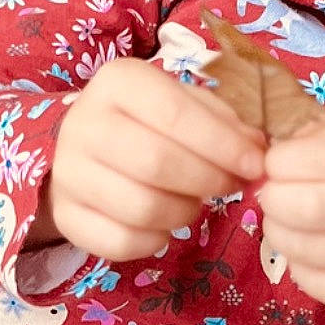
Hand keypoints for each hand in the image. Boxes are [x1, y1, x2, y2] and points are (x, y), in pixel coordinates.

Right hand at [27, 59, 266, 260]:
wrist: (86, 149)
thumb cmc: (150, 122)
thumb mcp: (186, 104)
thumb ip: (224, 121)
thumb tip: (257, 149)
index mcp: (117, 82)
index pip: (175, 113)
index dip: (223, 144)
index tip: (255, 165)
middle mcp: (83, 123)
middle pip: (157, 162)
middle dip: (208, 179)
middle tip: (230, 185)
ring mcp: (68, 172)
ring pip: (141, 208)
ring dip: (184, 212)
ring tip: (194, 200)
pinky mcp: (66, 215)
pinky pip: (121, 241)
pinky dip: (156, 240)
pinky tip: (164, 224)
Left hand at [257, 114, 324, 319]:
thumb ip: (324, 136)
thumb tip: (265, 157)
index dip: (282, 162)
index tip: (275, 165)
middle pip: (311, 206)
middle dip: (273, 201)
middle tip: (272, 198)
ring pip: (308, 249)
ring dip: (279, 234)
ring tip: (286, 224)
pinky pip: (319, 285)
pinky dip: (299, 267)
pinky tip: (310, 253)